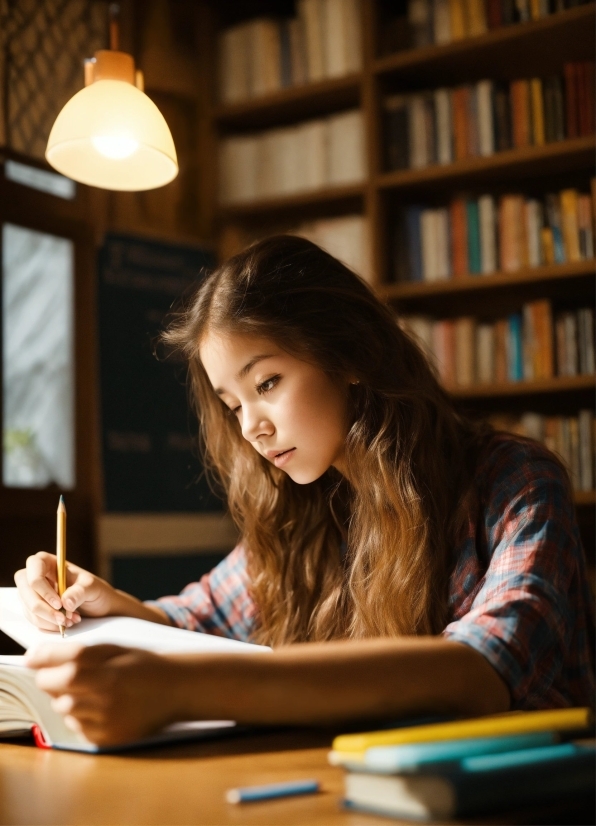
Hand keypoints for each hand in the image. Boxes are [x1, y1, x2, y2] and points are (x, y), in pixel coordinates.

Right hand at [14, 552, 117, 631]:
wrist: (100, 606)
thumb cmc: (96, 590)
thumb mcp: (93, 588)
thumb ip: (80, 592)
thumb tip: (65, 602)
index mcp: (49, 562)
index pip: (34, 566)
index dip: (42, 587)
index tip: (58, 603)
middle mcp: (37, 575)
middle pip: (26, 590)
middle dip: (43, 608)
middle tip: (63, 619)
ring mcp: (33, 593)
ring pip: (29, 608)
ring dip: (48, 619)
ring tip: (70, 620)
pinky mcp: (34, 608)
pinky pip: (33, 619)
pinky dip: (48, 625)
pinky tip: (65, 623)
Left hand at [25, 643, 178, 745]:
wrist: (175, 690)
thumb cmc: (142, 664)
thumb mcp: (114, 649)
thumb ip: (75, 652)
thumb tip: (32, 657)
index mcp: (111, 670)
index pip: (65, 668)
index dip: (43, 662)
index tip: (34, 660)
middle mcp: (108, 697)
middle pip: (58, 690)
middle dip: (52, 680)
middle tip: (64, 673)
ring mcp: (109, 721)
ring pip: (64, 710)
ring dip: (66, 698)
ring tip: (87, 690)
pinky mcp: (109, 738)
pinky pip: (78, 728)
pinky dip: (79, 716)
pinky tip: (97, 706)